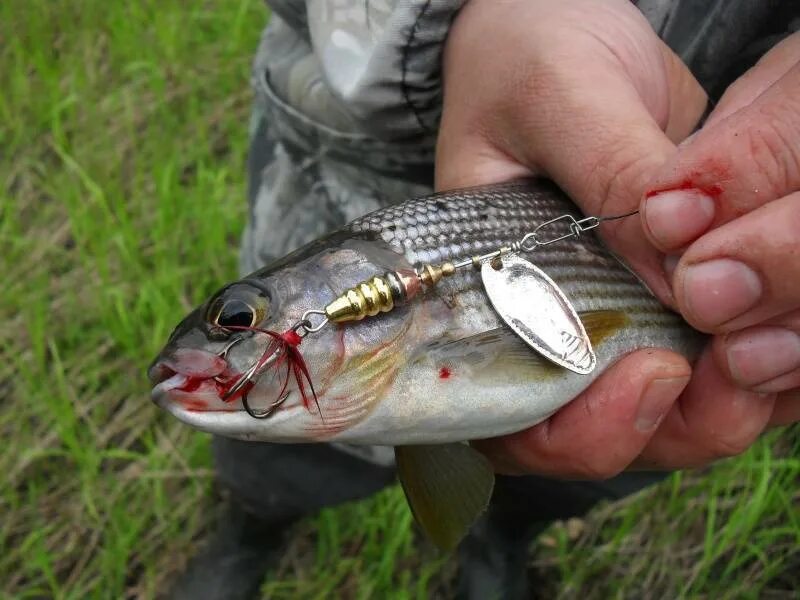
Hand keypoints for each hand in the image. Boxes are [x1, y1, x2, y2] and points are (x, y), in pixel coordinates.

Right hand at [435, 0, 794, 477]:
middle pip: (591, 436)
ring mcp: (593, 316)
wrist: (555, 31)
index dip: (579, 426)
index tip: (652, 372)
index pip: (510, 418)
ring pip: (652, 413)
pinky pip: (695, 358)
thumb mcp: (558, 99)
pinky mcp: (648, 294)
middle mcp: (532, 325)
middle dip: (667, 425)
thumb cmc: (522, 55)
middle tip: (731, 370)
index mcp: (476, 299)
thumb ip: (613, 179)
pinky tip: (776, 326)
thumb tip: (685, 274)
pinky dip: (743, 361)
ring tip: (766, 348)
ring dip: (716, 405)